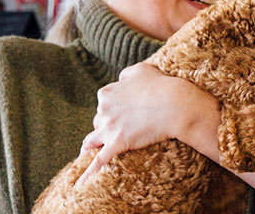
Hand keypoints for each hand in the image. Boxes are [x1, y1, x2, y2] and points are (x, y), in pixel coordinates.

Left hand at [74, 62, 219, 186]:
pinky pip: (99, 161)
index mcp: (106, 93)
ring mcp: (109, 128)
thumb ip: (125, 75)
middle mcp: (103, 110)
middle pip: (99, 122)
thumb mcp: (141, 70)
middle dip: (108, 126)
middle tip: (125, 128)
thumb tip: (120, 80)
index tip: (126, 112)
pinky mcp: (117, 143)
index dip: (114, 110)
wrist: (175, 104)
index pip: (103, 104)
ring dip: (94, 145)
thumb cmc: (161, 85)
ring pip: (94, 139)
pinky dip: (88, 173)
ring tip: (88, 154)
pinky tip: (80, 185)